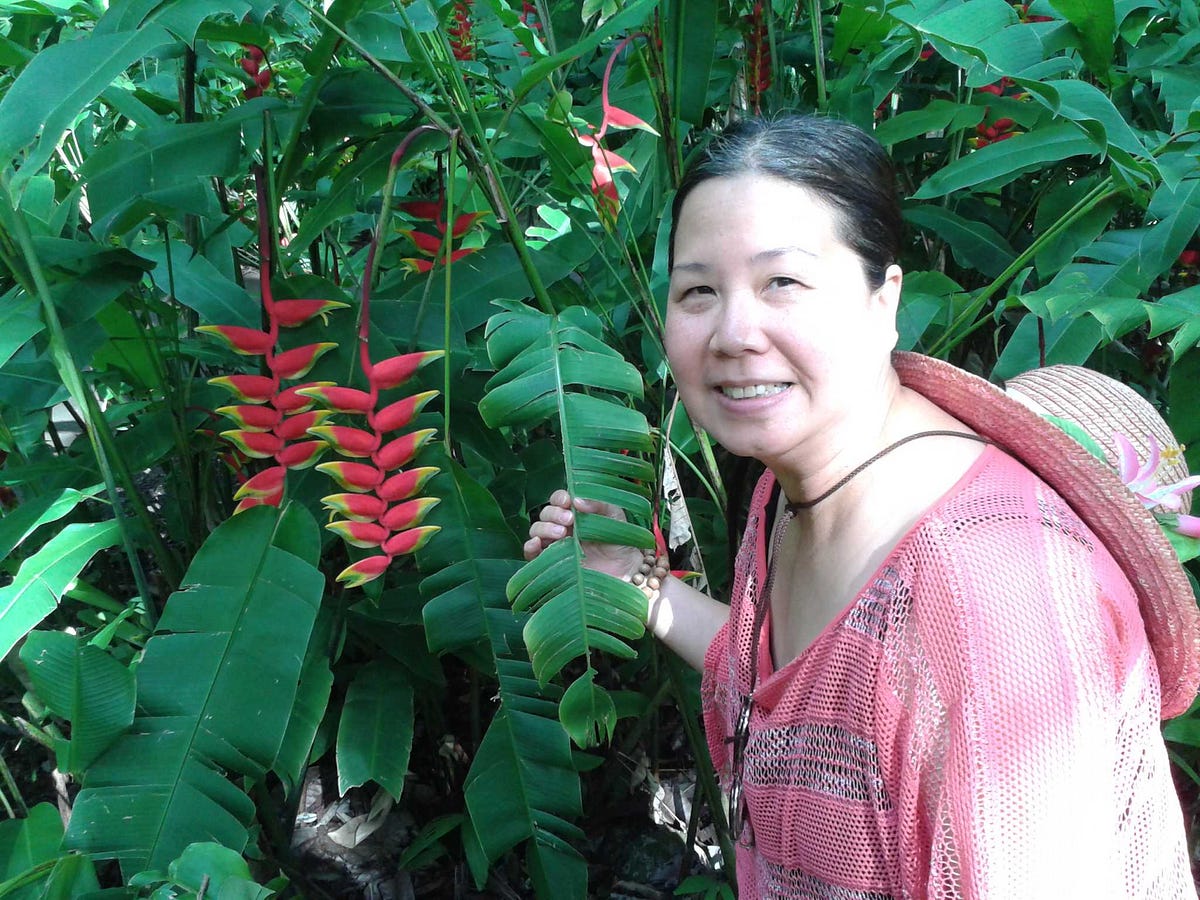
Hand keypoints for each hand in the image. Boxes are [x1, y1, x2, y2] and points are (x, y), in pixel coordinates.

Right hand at [523, 490, 643, 579]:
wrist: (625, 572)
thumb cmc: (621, 542)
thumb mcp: (615, 516)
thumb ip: (599, 504)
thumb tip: (576, 499)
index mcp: (576, 514)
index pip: (559, 500)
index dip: (559, 498)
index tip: (568, 502)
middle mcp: (563, 528)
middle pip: (545, 514)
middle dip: (554, 514)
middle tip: (570, 520)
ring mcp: (556, 547)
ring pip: (536, 531)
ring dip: (544, 528)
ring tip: (562, 533)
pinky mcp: (551, 566)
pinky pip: (531, 555)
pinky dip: (529, 546)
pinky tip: (537, 544)